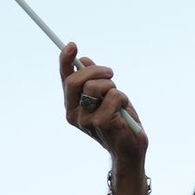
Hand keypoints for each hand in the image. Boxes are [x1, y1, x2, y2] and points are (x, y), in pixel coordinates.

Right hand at [58, 42, 148, 168]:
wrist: (129, 148)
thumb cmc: (119, 121)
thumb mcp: (107, 95)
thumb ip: (95, 80)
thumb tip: (85, 60)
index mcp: (72, 105)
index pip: (65, 79)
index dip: (66, 61)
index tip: (72, 45)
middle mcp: (73, 113)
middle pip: (75, 80)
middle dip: (96, 71)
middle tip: (111, 73)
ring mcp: (85, 120)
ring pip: (95, 87)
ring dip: (112, 87)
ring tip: (119, 100)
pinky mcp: (100, 123)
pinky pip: (112, 97)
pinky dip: (121, 98)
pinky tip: (123, 111)